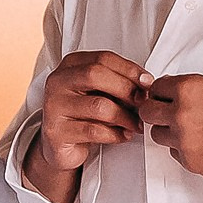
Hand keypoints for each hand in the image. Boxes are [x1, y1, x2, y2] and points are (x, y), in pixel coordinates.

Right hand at [26, 51, 150, 202]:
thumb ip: (117, 83)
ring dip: (125, 116)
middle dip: (126, 89)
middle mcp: (58, 82)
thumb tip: (145, 84)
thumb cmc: (82, 115)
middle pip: (96, 75)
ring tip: (135, 124)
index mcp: (70, 66)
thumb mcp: (99, 92)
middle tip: (142, 103)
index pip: (103, 58)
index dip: (129, 69)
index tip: (147, 82)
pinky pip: (94, 131)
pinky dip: (115, 134)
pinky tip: (122, 135)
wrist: (59, 145)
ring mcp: (55, 106)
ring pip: (99, 106)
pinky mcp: (57, 131)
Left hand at [137, 74, 202, 181]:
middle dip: (155, 111)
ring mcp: (183, 140)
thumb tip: (172, 91)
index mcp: (188, 90)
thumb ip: (191, 88)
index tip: (164, 96)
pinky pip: (174, 152)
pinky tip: (202, 142)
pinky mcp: (189, 161)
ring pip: (157, 134)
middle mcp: (181, 114)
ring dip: (168, 131)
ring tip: (190, 129)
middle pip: (147, 112)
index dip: (161, 92)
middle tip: (166, 112)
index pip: (156, 88)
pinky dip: (182, 148)